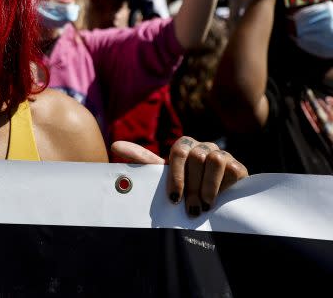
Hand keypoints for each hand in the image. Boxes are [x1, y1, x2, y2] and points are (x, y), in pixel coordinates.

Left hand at [111, 136, 247, 216]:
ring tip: (203, 206)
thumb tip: (115, 145)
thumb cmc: (184, 187)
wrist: (215, 203)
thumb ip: (142, 161)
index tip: (173, 199)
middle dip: (191, 186)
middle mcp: (204, 147)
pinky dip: (222, 187)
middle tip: (189, 208)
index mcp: (185, 146)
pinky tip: (217, 201)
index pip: (179, 150)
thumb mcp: (164, 177)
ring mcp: (222, 154)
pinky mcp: (239, 167)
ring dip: (206, 187)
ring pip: (213, 160)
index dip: (176, 175)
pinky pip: (231, 169)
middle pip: (196, 156)